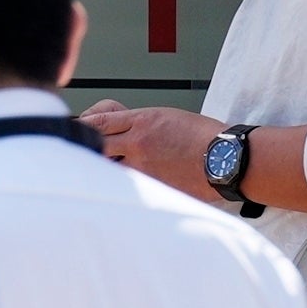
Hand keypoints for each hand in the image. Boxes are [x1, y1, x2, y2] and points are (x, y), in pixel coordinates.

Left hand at [83, 99, 223, 201]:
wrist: (228, 159)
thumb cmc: (207, 137)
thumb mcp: (170, 118)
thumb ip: (143, 125)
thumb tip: (126, 134)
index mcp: (143, 122)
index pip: (99, 122)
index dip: (83, 125)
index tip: (78, 129)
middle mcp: (138, 144)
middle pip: (97, 146)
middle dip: (91, 148)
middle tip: (89, 151)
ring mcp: (144, 168)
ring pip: (111, 170)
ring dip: (109, 170)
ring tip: (111, 172)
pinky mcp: (154, 187)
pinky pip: (133, 187)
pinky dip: (130, 187)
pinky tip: (133, 188)